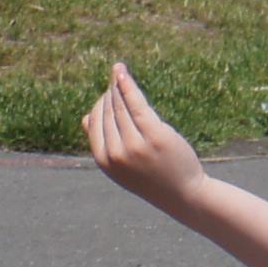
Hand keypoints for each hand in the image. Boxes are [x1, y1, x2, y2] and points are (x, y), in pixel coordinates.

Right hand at [83, 61, 205, 208]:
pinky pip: (137, 104)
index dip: (100, 105)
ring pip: (121, 107)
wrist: (182, 194)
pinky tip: (122, 74)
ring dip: (119, 86)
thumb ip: (103, 144)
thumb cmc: (150, 177)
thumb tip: (85, 117)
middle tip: (116, 78)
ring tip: (120, 72)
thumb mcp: (120, 166)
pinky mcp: (155, 136)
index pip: (95, 123)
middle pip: (108, 113)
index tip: (108, 92)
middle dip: (110, 93)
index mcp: (104, 161)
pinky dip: (128, 86)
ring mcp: (136, 145)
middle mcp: (117, 154)